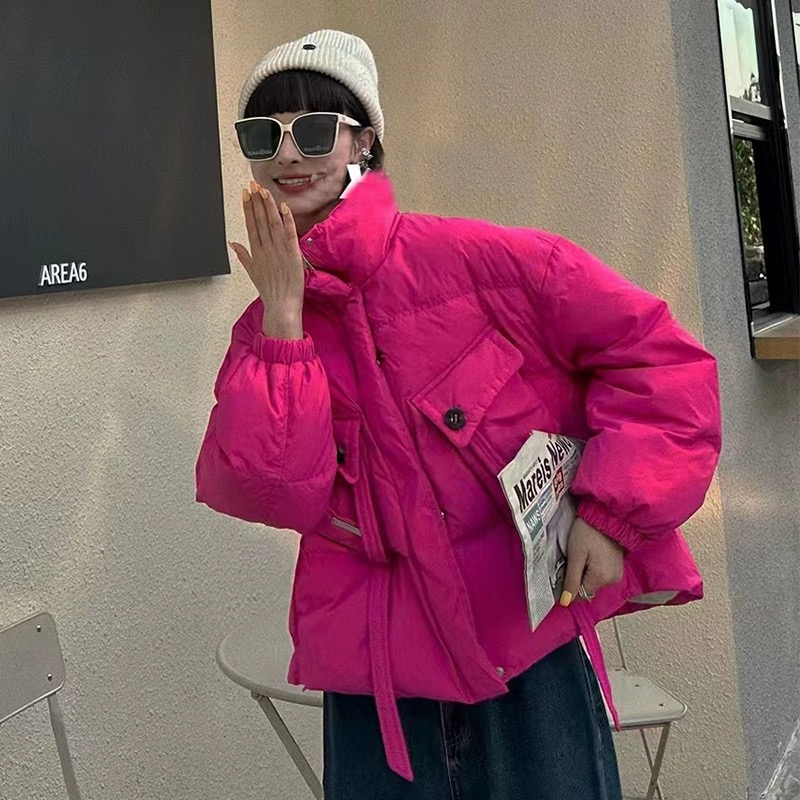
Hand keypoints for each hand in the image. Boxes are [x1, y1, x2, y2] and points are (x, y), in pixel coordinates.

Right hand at [229, 181, 304, 339]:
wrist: (282, 306)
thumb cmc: (270, 292)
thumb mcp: (252, 273)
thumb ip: (243, 256)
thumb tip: (233, 243)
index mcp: (256, 252)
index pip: (250, 224)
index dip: (248, 207)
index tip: (245, 194)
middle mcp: (266, 249)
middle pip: (259, 220)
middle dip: (256, 201)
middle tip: (253, 185)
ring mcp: (279, 251)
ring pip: (272, 223)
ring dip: (268, 206)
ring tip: (264, 191)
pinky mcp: (292, 255)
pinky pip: (289, 233)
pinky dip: (286, 220)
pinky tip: (283, 207)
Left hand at [560, 517, 623, 606]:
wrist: (603, 515)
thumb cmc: (586, 532)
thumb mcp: (575, 555)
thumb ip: (571, 580)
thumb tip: (566, 602)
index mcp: (602, 578)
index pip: (581, 595)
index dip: (568, 587)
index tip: (561, 574)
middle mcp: (613, 579)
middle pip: (588, 589)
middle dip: (577, 580)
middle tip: (570, 561)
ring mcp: (617, 573)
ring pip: (593, 582)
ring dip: (584, 574)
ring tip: (580, 556)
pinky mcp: (617, 566)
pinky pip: (600, 575)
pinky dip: (592, 570)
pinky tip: (588, 556)